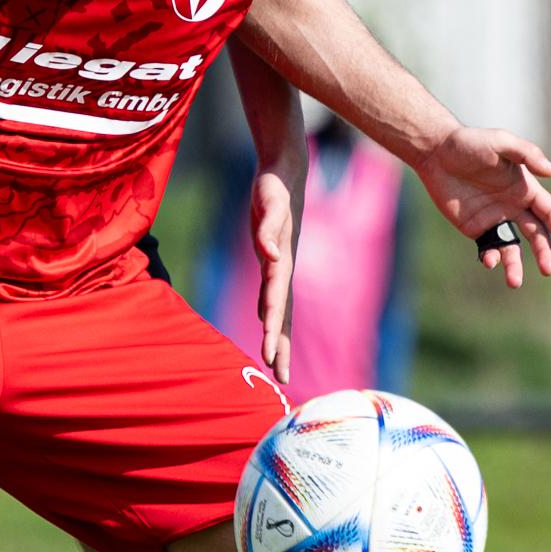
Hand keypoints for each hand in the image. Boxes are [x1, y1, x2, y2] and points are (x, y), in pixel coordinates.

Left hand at [245, 161, 297, 386]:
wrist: (286, 172)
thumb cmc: (275, 185)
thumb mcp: (270, 202)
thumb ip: (269, 228)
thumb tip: (269, 254)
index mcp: (281, 261)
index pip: (276, 303)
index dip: (272, 330)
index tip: (269, 355)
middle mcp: (282, 268)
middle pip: (283, 316)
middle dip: (281, 347)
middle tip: (281, 379)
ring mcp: (278, 266)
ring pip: (279, 309)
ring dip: (278, 337)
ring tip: (275, 365)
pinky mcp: (272, 259)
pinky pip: (272, 295)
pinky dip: (270, 314)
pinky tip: (265, 326)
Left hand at [415, 127, 550, 289]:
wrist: (436, 153)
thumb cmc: (470, 143)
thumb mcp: (500, 142)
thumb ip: (526, 154)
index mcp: (526, 188)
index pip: (550, 213)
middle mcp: (514, 206)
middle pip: (537, 235)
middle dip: (544, 253)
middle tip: (548, 270)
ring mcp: (495, 219)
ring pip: (513, 248)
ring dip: (516, 266)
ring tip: (514, 282)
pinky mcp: (476, 228)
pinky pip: (489, 247)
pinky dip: (491, 258)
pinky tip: (489, 261)